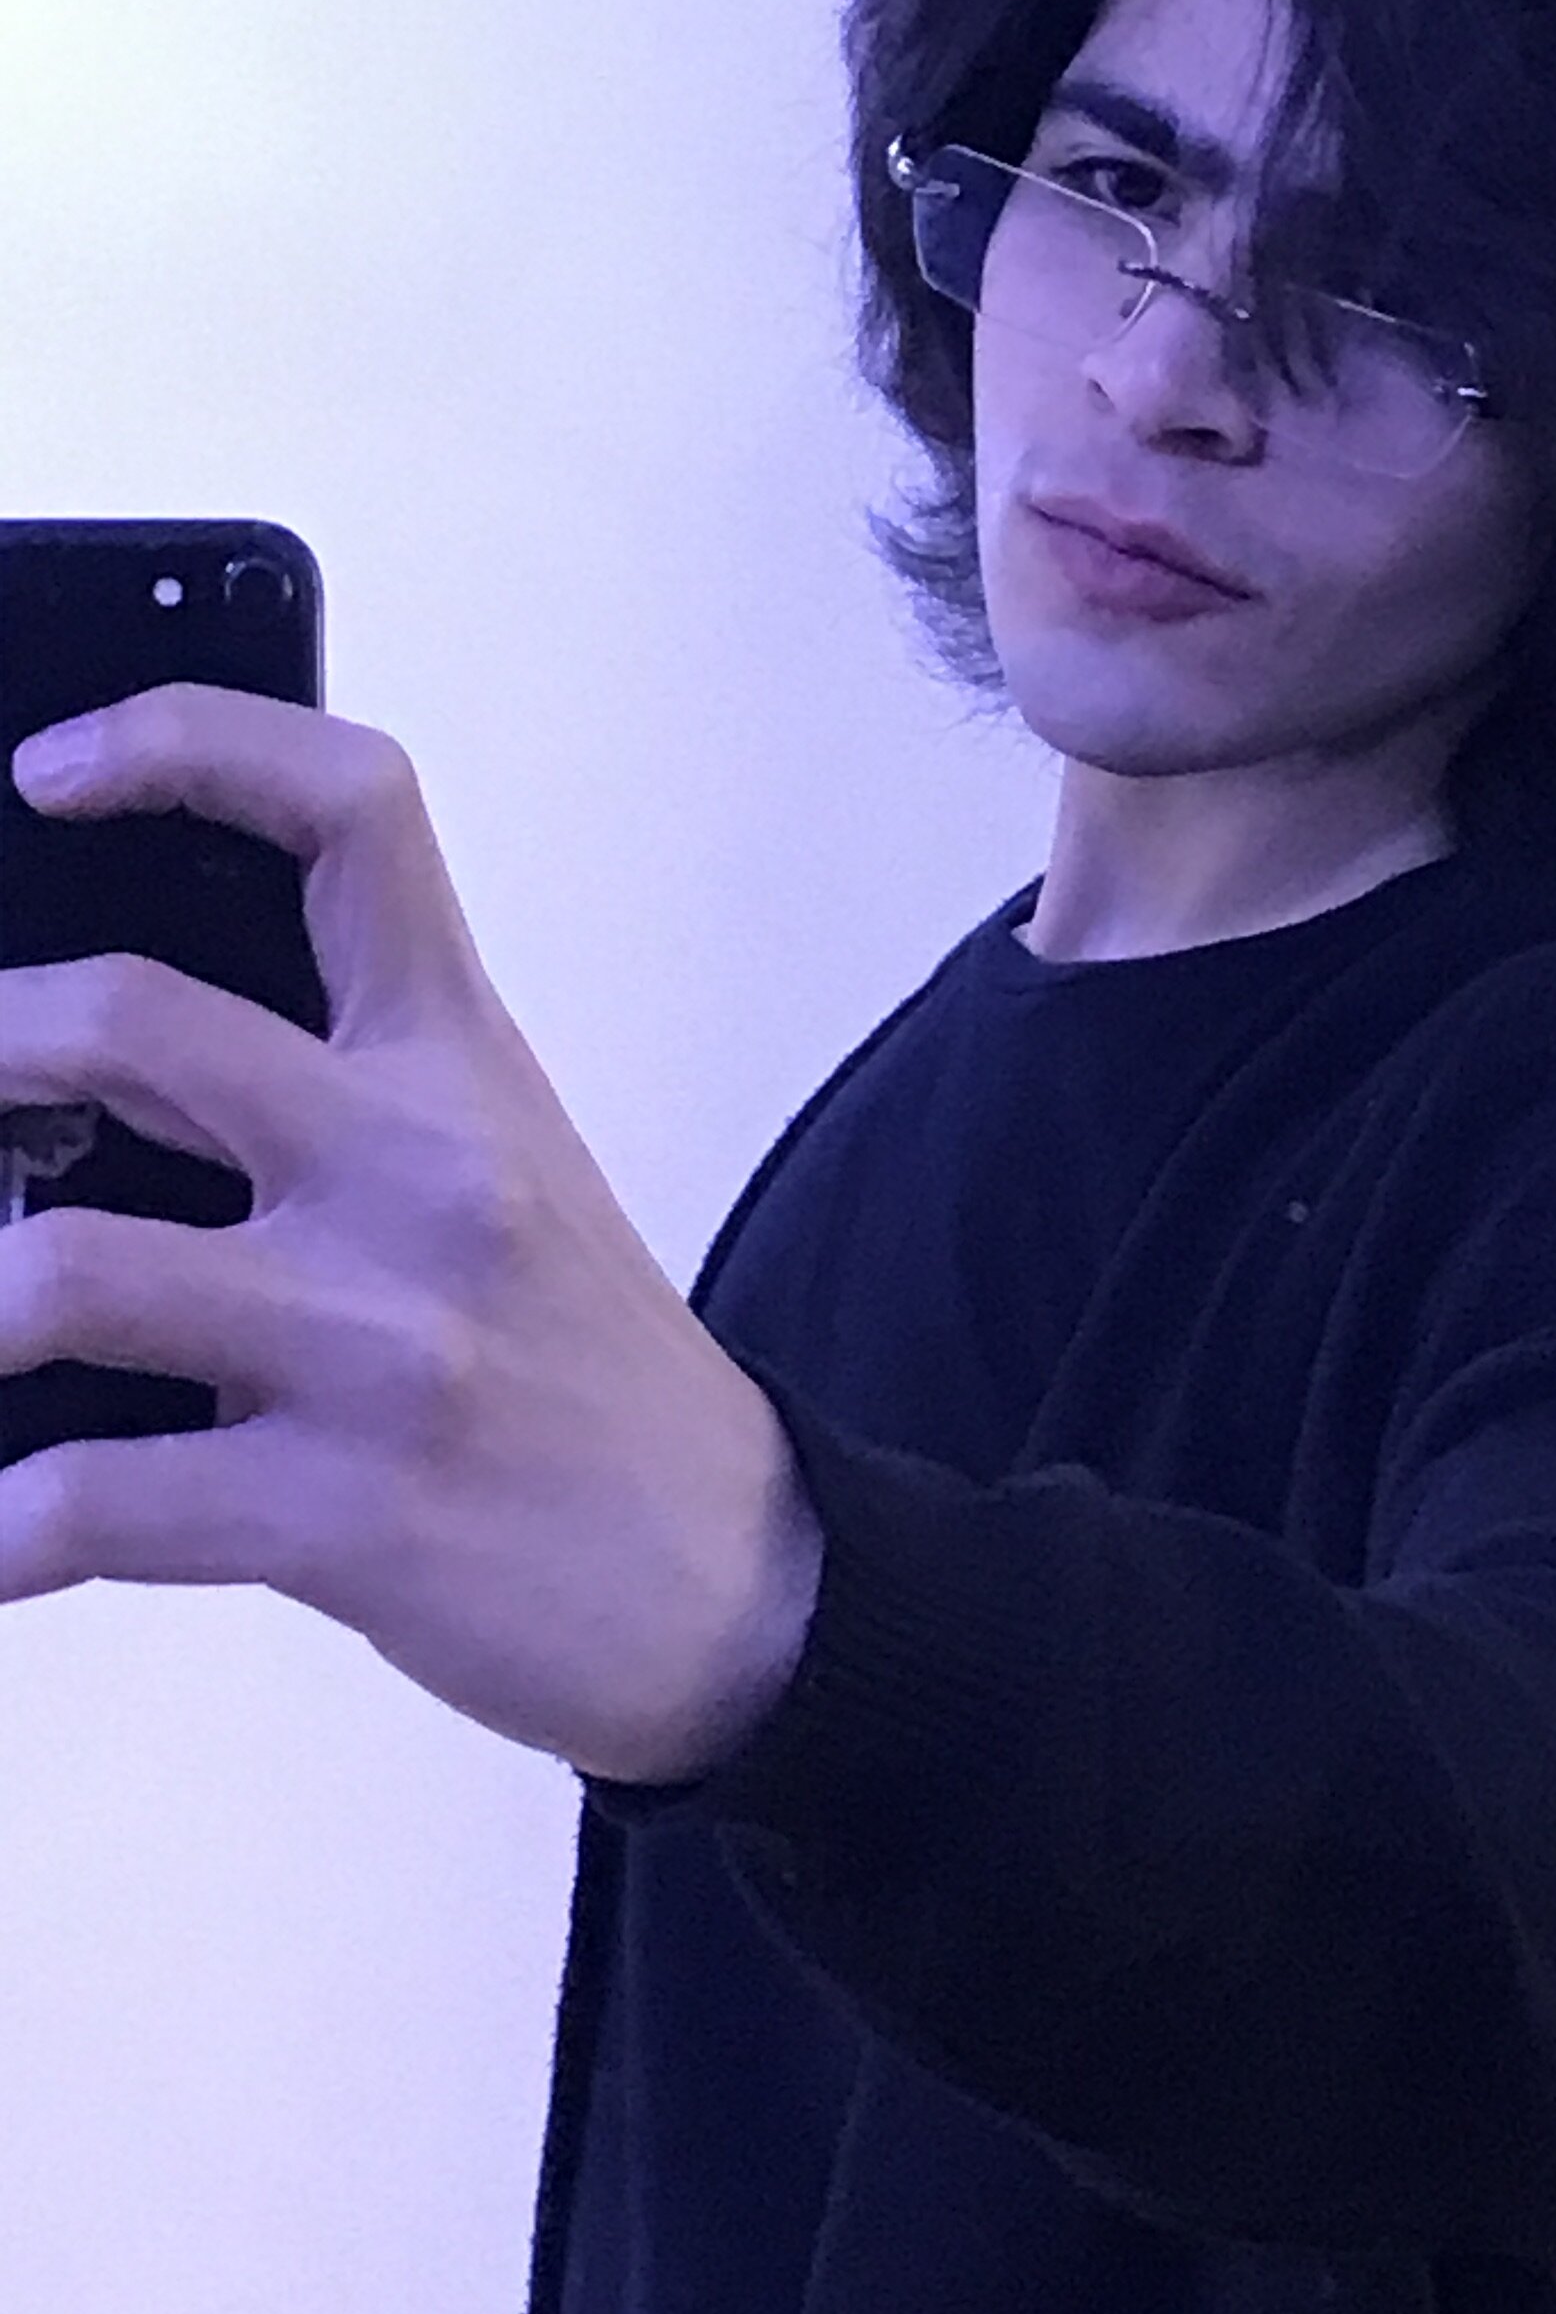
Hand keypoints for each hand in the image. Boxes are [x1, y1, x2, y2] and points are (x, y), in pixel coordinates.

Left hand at [0, 689, 821, 1781]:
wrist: (729, 1571)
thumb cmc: (574, 1363)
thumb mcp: (490, 1172)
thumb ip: (314, 1090)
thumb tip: (66, 1046)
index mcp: (457, 1058)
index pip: (350, 811)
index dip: (185, 741)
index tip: (46, 769)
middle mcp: (422, 1169)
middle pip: (134, 1021)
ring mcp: (383, 1342)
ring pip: (65, 1275)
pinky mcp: (344, 1509)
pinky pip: (89, 1504)